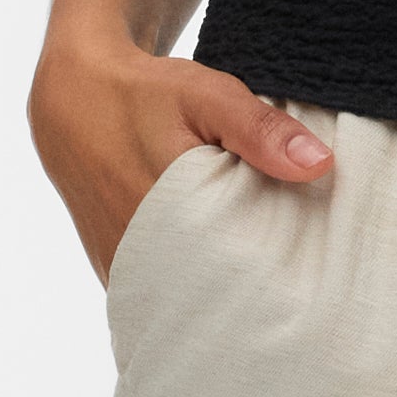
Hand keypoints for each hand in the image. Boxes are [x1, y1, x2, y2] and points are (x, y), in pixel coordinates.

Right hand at [33, 27, 331, 281]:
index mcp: (165, 216)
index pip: (236, 273)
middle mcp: (137, 253)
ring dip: (218, 292)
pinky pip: (160, 295)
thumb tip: (320, 165)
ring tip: (259, 286)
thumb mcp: (206, 96)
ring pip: (184, 300)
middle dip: (251, 293)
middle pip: (212, 293)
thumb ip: (260, 129)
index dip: (275, 279)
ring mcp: (121, 269)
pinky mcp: (113, 272)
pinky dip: (190, 288)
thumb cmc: (145, 95)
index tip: (306, 276)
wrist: (75, 101)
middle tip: (292, 287)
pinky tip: (218, 275)